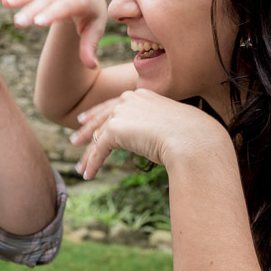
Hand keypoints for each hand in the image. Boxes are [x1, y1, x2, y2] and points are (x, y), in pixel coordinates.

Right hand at [0, 0, 108, 67]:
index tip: (38, 23)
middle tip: (18, 22)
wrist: (86, 0)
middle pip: (47, 0)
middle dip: (31, 10)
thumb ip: (90, 48)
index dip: (52, 13)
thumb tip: (92, 66)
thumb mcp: (95, 31)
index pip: (67, 6)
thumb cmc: (91, 19)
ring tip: (3, 2)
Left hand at [70, 89, 228, 178]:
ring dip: (88, 155)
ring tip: (80, 167)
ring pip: (99, 136)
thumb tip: (154, 139)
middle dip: (87, 130)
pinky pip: (99, 149)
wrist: (193, 139)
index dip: (98, 113)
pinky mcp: (115, 129)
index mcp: (143, 95)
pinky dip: (93, 164)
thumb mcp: (172, 126)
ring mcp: (121, 112)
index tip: (85, 119)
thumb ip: (157, 127)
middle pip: (101, 117)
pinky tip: (89, 174)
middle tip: (76, 140)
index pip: (115, 104)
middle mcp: (129, 99)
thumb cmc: (192, 136)